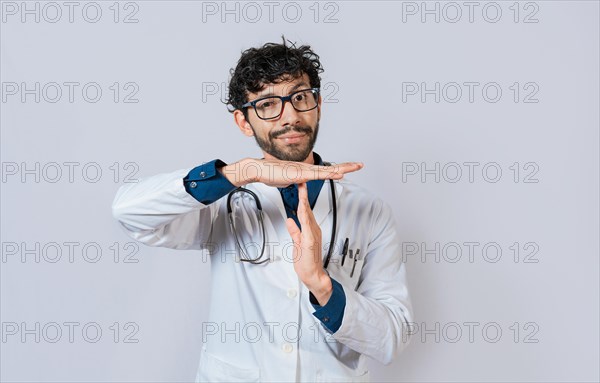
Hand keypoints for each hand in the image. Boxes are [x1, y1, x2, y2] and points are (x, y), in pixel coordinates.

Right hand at [219, 158, 363, 187]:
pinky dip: (329, 174)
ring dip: (342, 169)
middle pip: (331, 168)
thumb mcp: (287, 180)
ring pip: (327, 170)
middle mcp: (308, 168)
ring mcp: (305, 170)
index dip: (339, 169)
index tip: (349, 168)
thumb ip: (295, 181)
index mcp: (306, 170)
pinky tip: (337, 174)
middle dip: (347, 166)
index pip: (326, 170)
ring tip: (354, 167)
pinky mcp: (300, 174)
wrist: (260, 169)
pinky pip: (317, 175)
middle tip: (360, 165)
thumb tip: (297, 182)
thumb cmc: (271, 174)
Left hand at [285, 182, 332, 304]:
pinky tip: (302, 209)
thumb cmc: (307, 262)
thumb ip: (294, 231)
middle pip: (306, 208)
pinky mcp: (310, 241)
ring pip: (307, 214)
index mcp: (310, 229)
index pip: (304, 210)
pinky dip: (305, 216)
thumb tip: (290, 220)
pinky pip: (307, 225)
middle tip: (301, 180)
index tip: (299, 187)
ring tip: (302, 189)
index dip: (301, 198)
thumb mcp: (297, 243)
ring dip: (304, 201)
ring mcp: (312, 234)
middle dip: (303, 194)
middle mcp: (313, 230)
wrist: (314, 276)